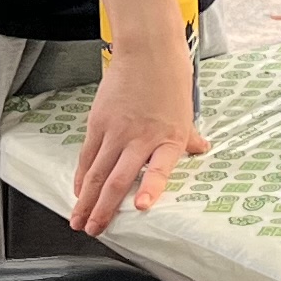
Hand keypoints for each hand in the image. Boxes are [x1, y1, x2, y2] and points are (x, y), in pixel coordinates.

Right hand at [72, 35, 206, 232]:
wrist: (147, 50)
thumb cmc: (170, 80)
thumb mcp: (186, 113)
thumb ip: (190, 138)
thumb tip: (202, 150)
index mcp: (169, 138)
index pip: (160, 167)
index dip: (150, 187)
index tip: (142, 206)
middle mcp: (141, 137)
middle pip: (118, 178)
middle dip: (104, 209)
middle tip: (95, 230)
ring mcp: (117, 130)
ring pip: (97, 172)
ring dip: (86, 200)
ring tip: (79, 221)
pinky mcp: (99, 122)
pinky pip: (87, 156)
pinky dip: (82, 177)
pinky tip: (78, 193)